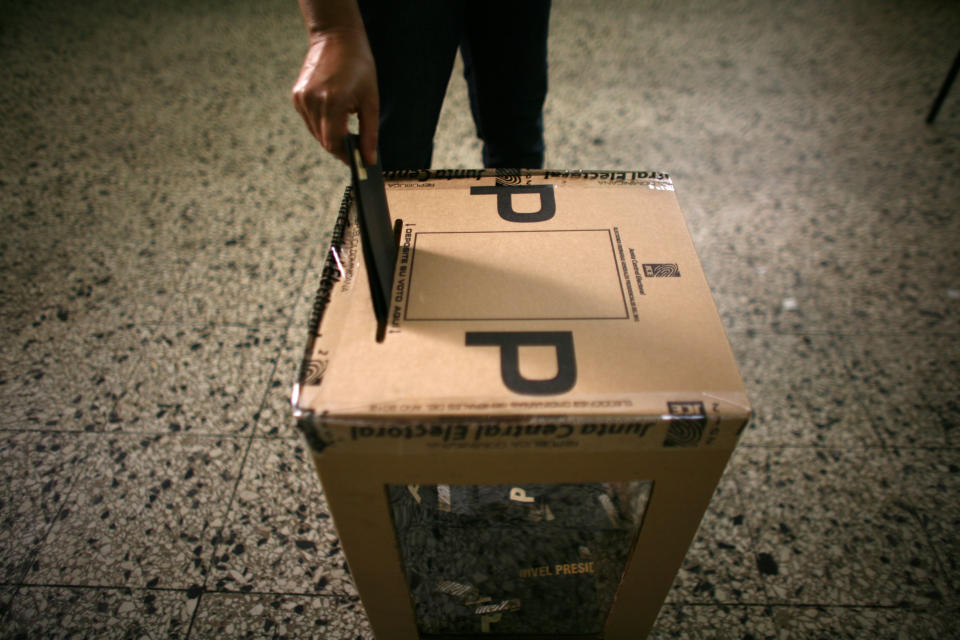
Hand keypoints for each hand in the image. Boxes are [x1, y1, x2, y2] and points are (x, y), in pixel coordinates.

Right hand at [291, 29, 378, 164]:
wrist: (336, 38)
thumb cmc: (359, 66)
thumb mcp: (370, 100)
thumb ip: (369, 133)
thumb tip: (369, 159)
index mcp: (332, 101)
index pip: (333, 143)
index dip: (345, 155)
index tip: (357, 160)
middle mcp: (312, 101)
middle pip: (324, 140)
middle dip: (340, 146)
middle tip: (355, 146)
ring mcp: (301, 98)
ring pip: (315, 132)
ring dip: (330, 135)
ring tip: (345, 125)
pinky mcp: (297, 95)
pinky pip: (309, 120)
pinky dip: (321, 124)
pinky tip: (333, 113)